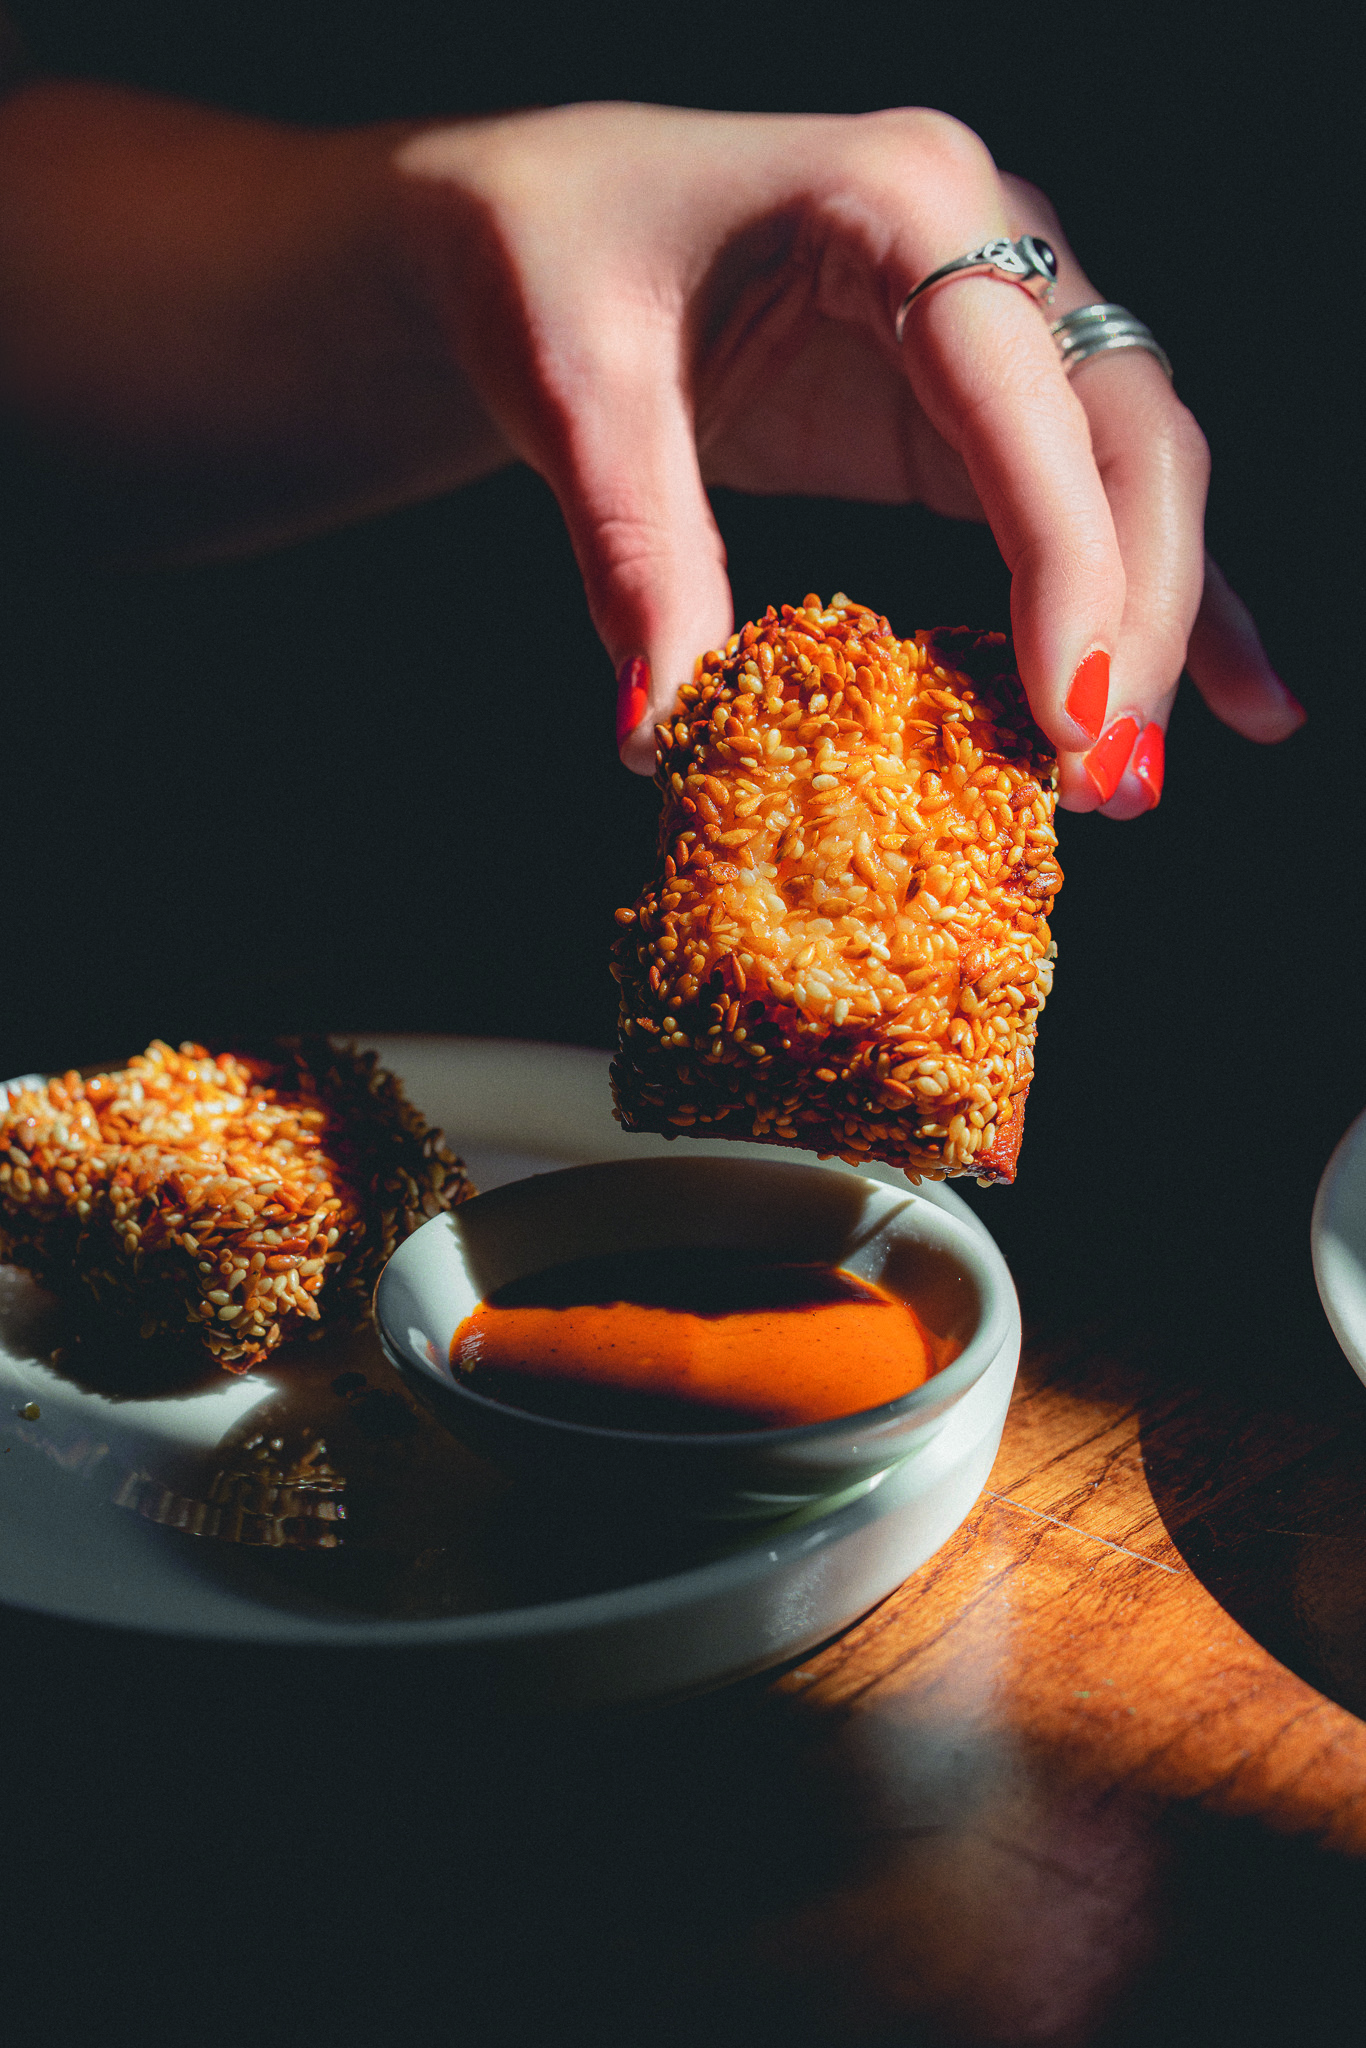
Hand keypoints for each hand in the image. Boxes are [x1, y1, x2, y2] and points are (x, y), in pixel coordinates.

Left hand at [395, 103, 1300, 810]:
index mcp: (900, 203)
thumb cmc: (554, 269)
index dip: (1069, 570)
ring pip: (1135, 472)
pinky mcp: (982, 394)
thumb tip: (662, 730)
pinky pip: (1096, 493)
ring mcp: (999, 312)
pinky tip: (1231, 698)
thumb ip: (635, 556)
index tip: (1067, 721)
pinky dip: (1161, 593)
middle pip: (1126, 440)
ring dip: (1158, 625)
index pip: (1027, 408)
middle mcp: (986, 241)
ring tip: (1134, 783)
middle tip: (1102, 786)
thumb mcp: (579, 400)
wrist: (539, 223)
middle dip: (1132, 618)